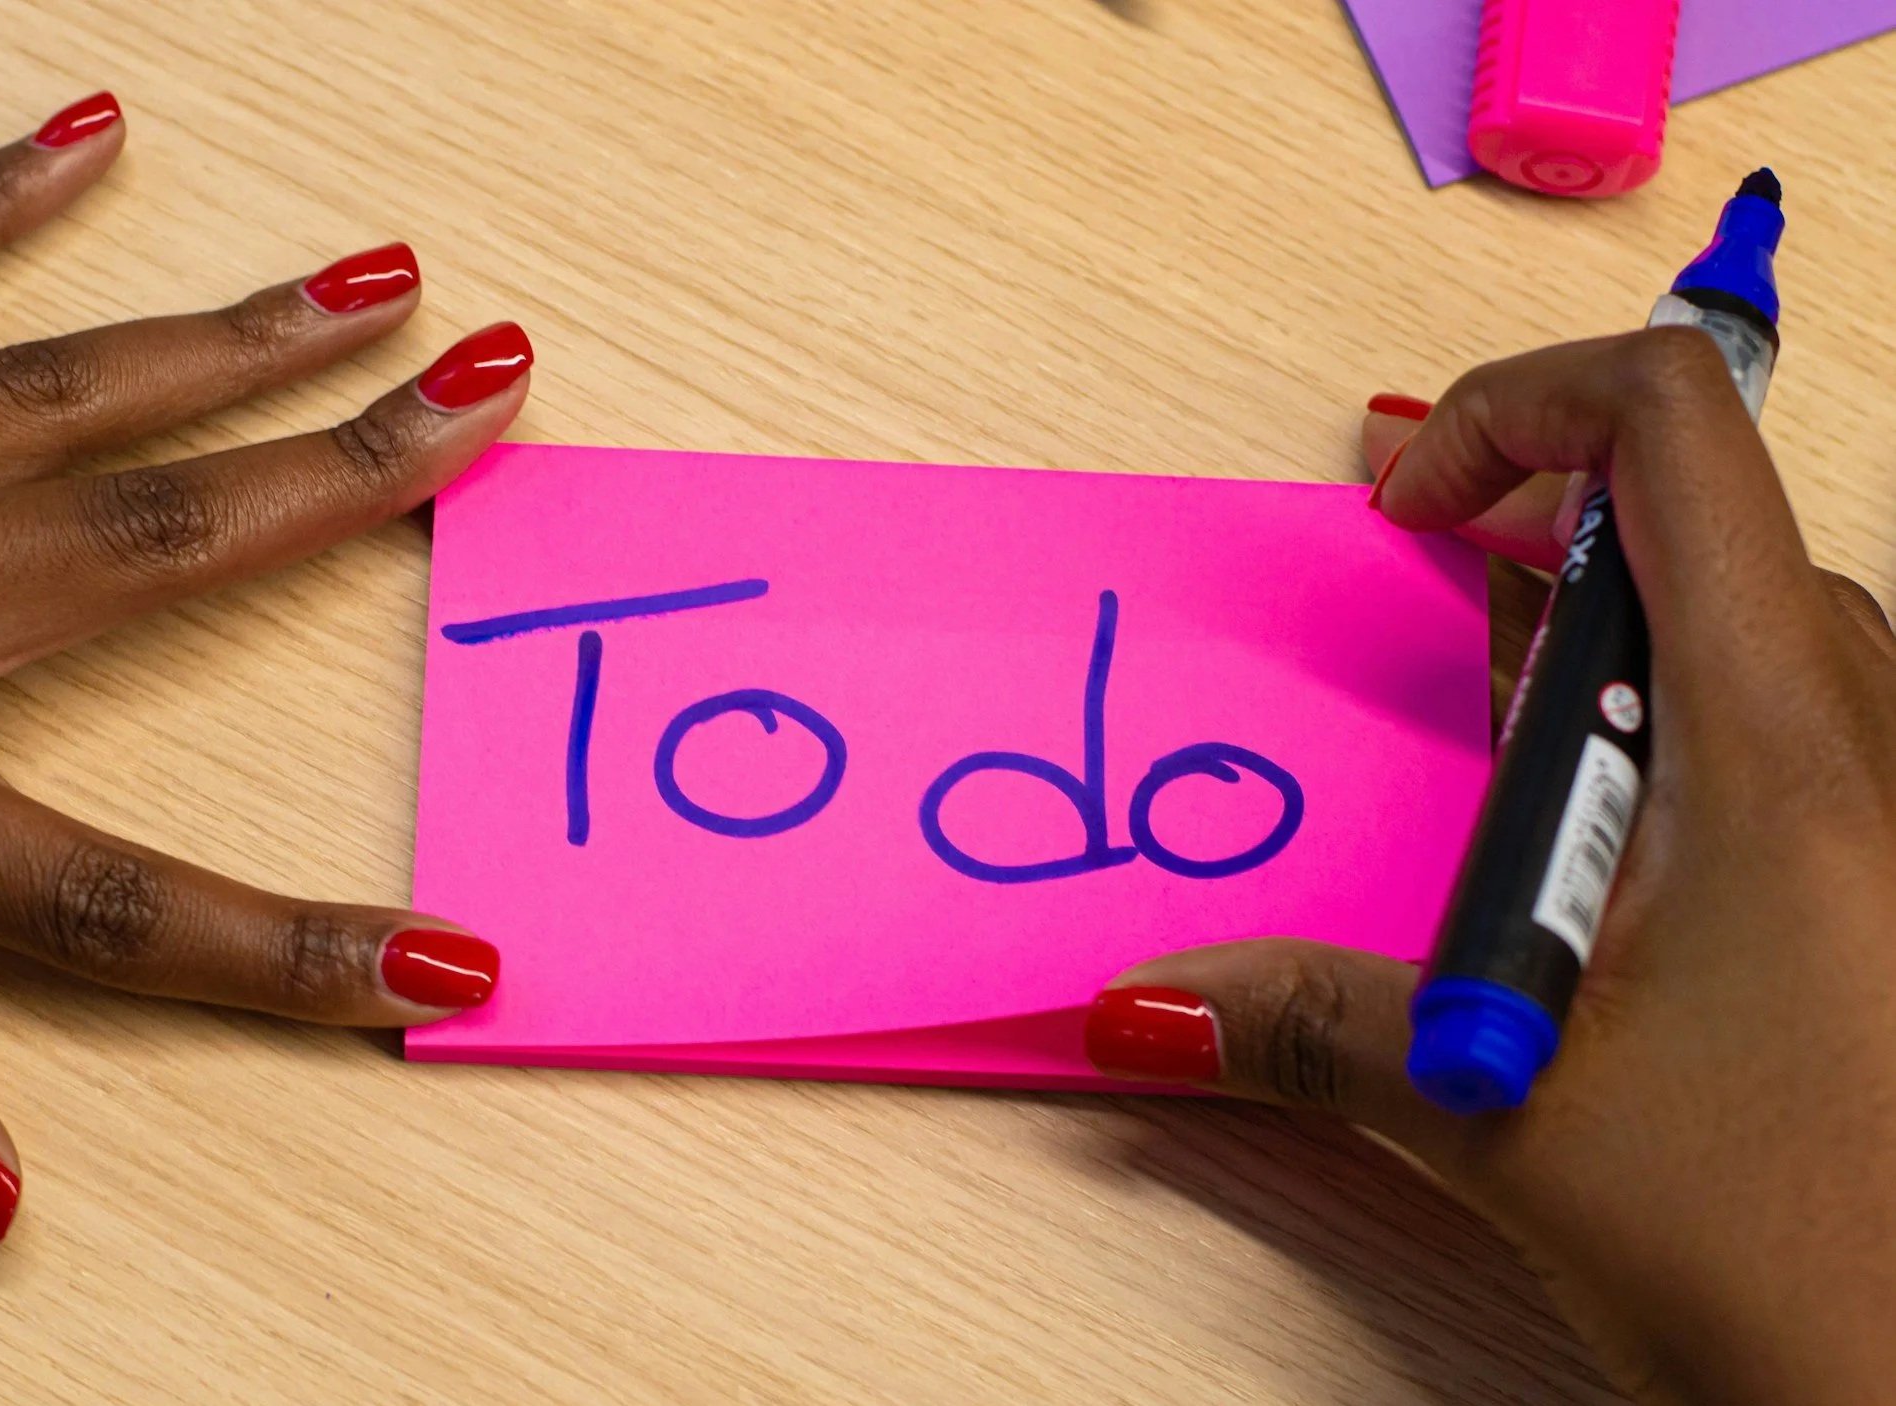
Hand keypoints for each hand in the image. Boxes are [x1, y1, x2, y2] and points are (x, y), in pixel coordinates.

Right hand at [1083, 329, 1895, 1403]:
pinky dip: (1658, 723)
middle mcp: (1866, 749)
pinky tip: (1592, 852)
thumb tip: (1142, 1002)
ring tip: (1489, 731)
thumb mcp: (1508, 1117)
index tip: (1410, 511)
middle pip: (1704, 518)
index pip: (1674, 431)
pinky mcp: (1876, 889)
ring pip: (1750, 626)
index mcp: (1779, 751)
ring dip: (1597, 634)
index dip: (1518, 406)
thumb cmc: (1796, 1254)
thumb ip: (1308, 1027)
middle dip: (1535, 523)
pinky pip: (1781, 729)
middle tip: (1420, 591)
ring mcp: (1885, 817)